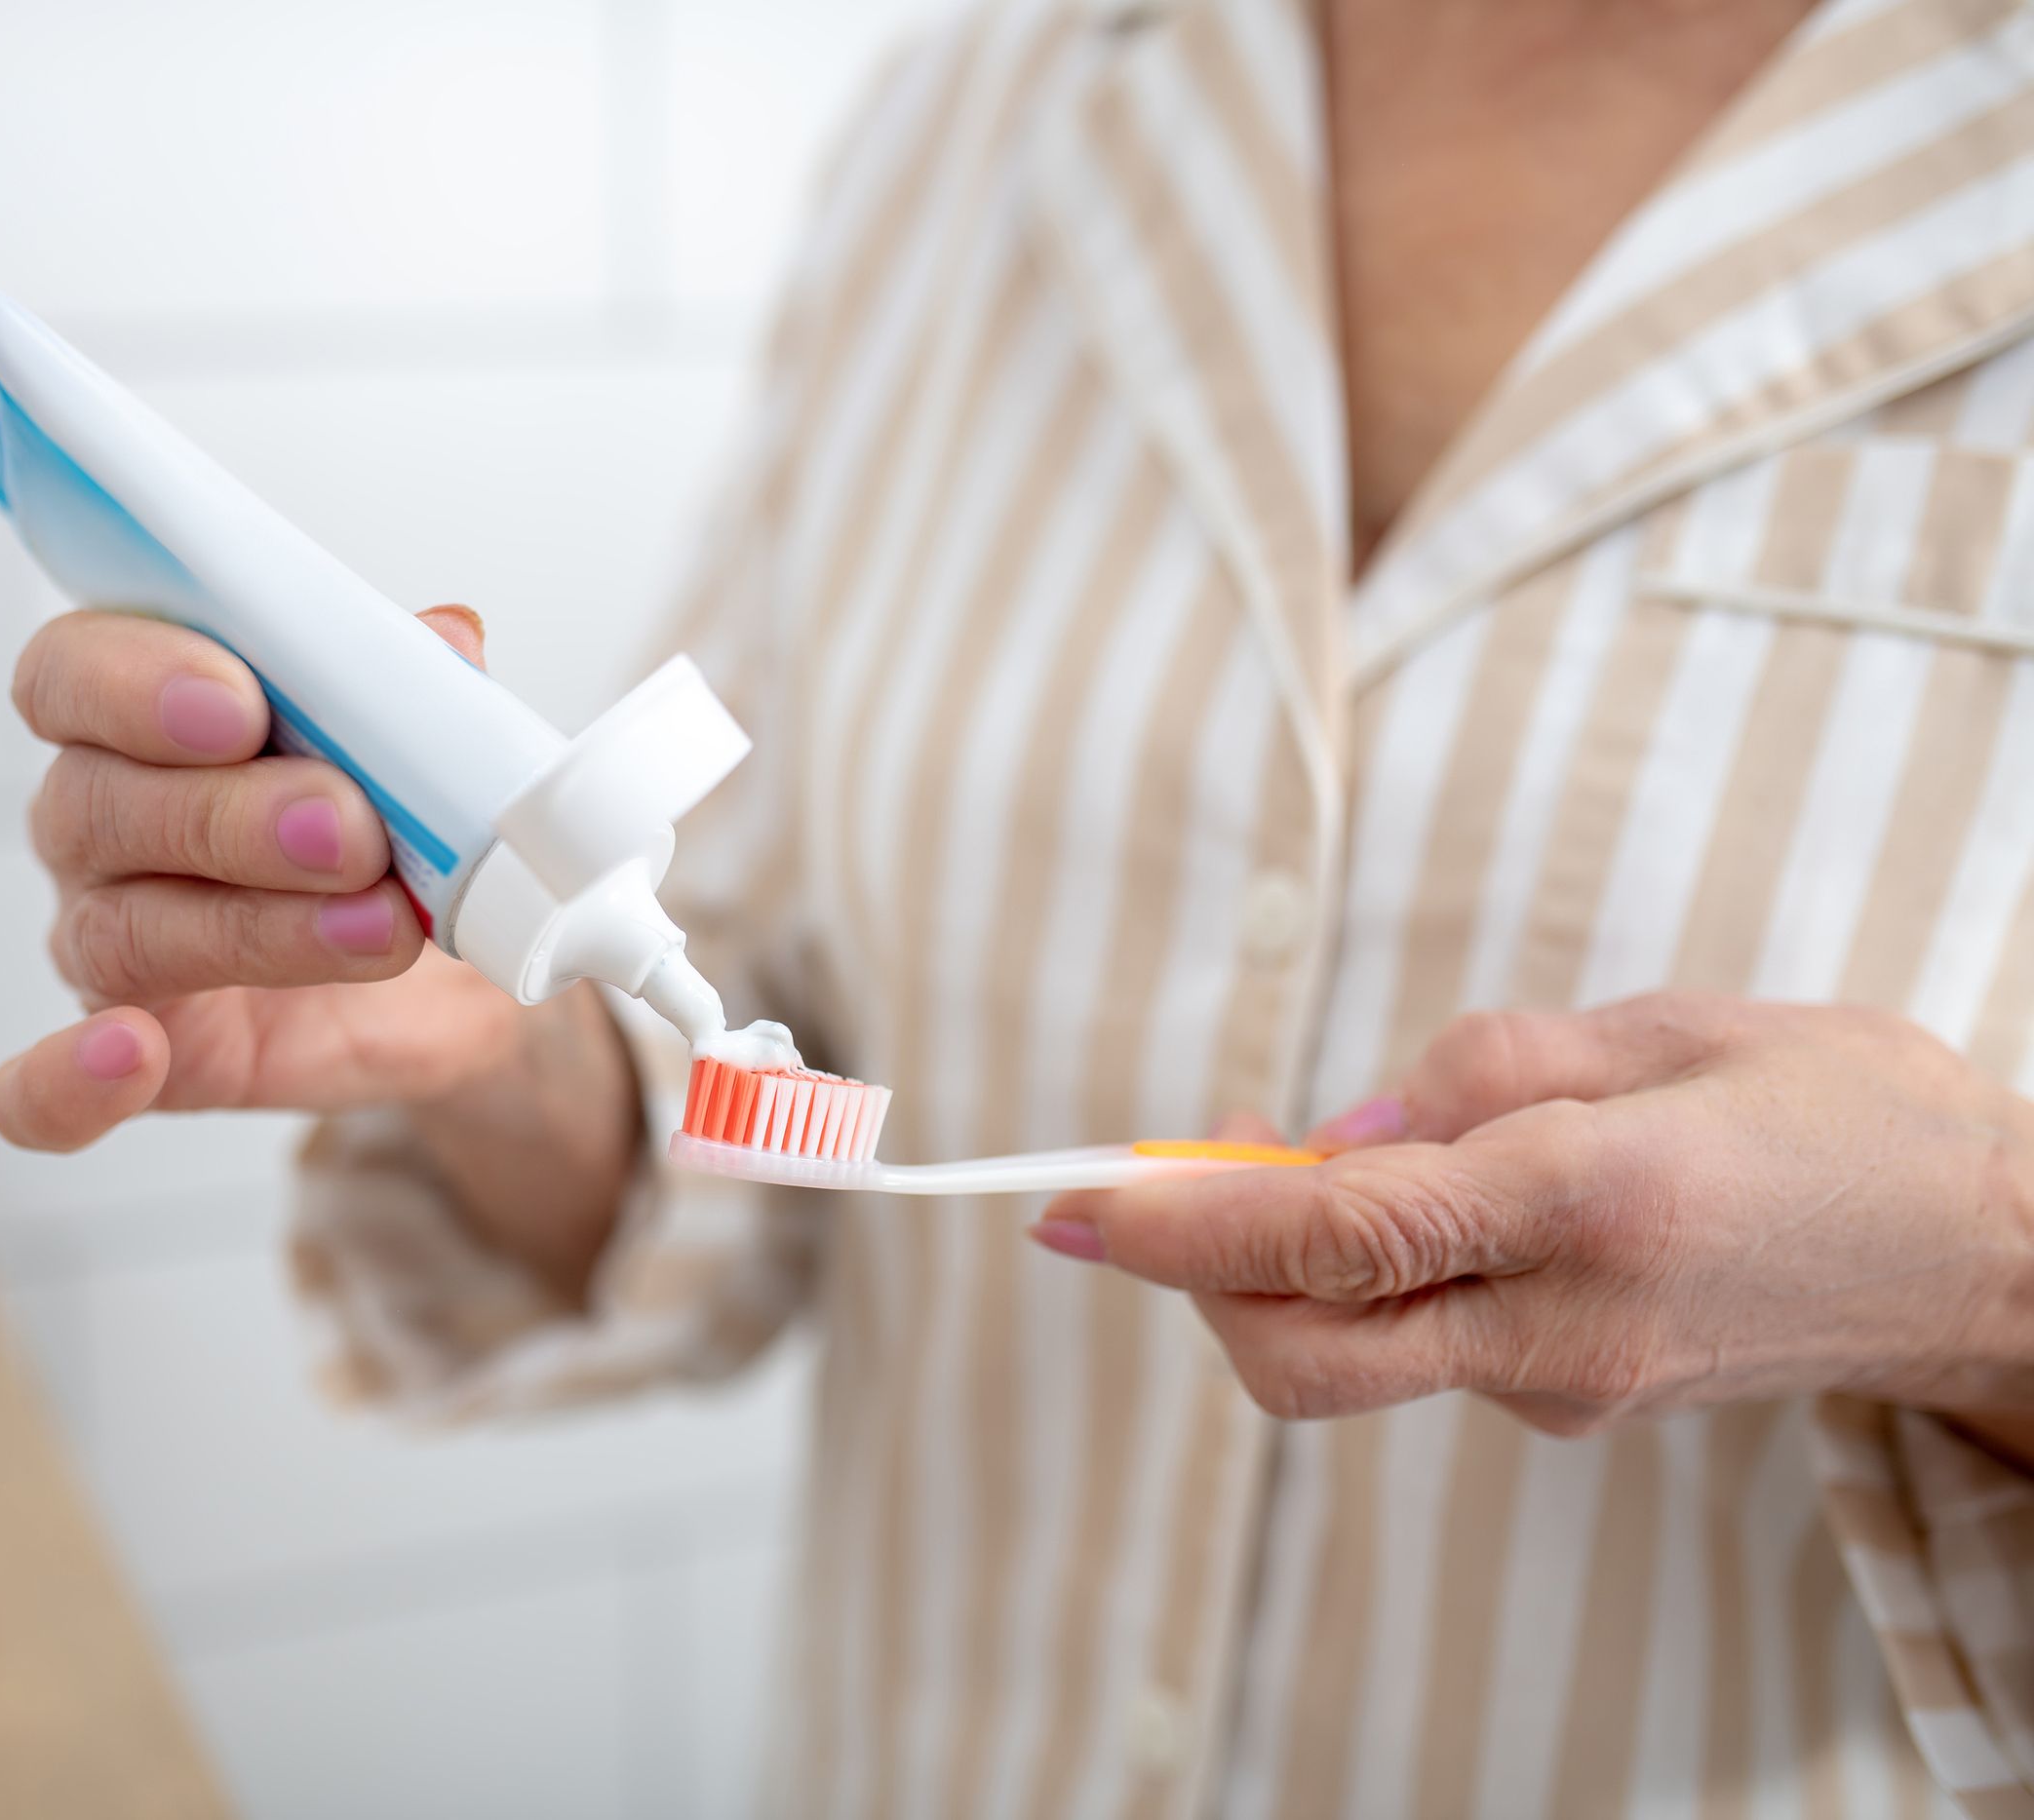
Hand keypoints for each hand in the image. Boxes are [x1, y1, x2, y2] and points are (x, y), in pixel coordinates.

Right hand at [0, 605, 542, 1150]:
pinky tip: (132, 1059)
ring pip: (121, 933)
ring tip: (378, 925)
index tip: (242, 702)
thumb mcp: (413, 748)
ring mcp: (107, 941)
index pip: (72, 672)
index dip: (137, 679)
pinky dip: (65, 1084)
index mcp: (137, 714)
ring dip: (251, 928)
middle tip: (350, 828)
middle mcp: (97, 823)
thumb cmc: (394, 827)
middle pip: (100, 805)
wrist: (451, 965)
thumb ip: (410, 690)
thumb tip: (446, 639)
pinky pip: (41, 1093)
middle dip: (230, 815)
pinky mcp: (144, 1055)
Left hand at [1030, 993, 2033, 1437]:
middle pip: (1302, 1351)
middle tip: (1170, 1172)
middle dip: (1196, 1278)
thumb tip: (1336, 1135)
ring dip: (1302, 1259)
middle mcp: (1562, 1324)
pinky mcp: (1577, 1410)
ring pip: (1359, 1347)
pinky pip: (1431, 1343)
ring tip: (1380, 1148)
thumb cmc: (1848, 1113)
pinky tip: (1472, 1198)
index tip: (1070, 1205)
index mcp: (1585, 1199)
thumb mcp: (1669, 1026)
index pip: (1328, 1236)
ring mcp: (1568, 1390)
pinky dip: (1389, 1273)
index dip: (1177, 1226)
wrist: (1996, 1267)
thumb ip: (1482, 1070)